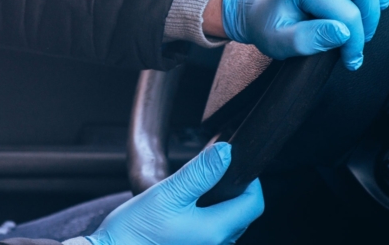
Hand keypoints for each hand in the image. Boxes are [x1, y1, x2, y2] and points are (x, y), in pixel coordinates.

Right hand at [86, 143, 262, 244]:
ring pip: (227, 224)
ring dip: (220, 204)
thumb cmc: (134, 231)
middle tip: (213, 171)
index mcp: (215, 230)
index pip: (253, 203)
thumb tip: (226, 153)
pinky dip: (207, 217)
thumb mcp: (167, 194)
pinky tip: (185, 210)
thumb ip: (200, 173)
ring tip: (196, 189)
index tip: (234, 163)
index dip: (250, 180)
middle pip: (242, 214)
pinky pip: (211, 234)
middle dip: (234, 190)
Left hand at [221, 0, 388, 69]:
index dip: (356, 41)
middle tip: (361, 34)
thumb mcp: (278, 42)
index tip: (353, 56)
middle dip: (370, 19)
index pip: (348, 15)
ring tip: (373, 4)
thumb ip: (307, 41)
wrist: (253, 0)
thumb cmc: (267, 21)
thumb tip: (343, 32)